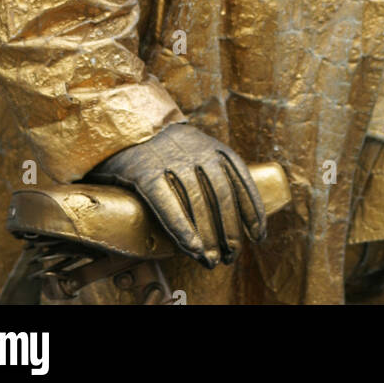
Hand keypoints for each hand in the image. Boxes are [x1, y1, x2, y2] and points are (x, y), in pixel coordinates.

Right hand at [85, 122, 266, 267]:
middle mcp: (196, 151)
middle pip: (221, 195)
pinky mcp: (145, 172)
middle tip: (232, 256)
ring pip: (197, 202)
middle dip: (230, 229)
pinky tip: (191, 247)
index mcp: (212, 146)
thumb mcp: (196, 148)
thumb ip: (213, 170)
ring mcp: (170, 160)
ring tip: (211, 261)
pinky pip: (166, 203)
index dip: (253, 209)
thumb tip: (235, 210)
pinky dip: (181, 227)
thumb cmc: (164, 146)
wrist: (124, 121)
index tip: (259, 236)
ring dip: (207, 236)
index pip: (241, 179)